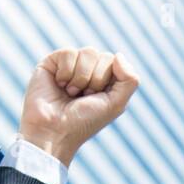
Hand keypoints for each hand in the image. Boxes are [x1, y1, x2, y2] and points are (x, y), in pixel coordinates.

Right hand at [18, 47, 139, 165]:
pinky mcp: (53, 62)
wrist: (55, 130)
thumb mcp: (116, 104)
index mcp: (105, 80)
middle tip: (83, 97)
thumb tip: (119, 54)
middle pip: (104, 56)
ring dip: (82, 78)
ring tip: (71, 93)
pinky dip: (66, 72)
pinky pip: (69, 52)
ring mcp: (71, 65)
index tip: (97, 98)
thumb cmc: (85, 121)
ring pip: (88, 52)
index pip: (116, 62)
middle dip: (96, 80)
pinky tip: (59, 85)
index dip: (108, 80)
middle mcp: (89, 70)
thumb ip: (130, 80)